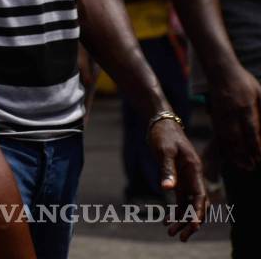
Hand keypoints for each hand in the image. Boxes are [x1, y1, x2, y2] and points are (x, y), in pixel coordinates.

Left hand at [146, 119, 205, 240]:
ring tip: (170, 232)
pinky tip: (166, 220)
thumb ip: (166, 169)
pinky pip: (178, 199)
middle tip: (181, 237)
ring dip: (181, 218)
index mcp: (194, 170)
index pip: (200, 196)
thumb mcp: (164, 151)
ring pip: (187, 204)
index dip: (198, 212)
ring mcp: (185, 178)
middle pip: (196, 204)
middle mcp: (193, 176)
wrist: (160, 123)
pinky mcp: (176, 178)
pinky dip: (174, 210)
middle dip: (190, 222)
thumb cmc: (163, 135)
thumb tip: (166, 189)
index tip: (194, 226)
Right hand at [208, 64, 260, 170]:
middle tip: (252, 166)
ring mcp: (220, 113)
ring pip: (226, 137)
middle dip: (244, 154)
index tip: (260, 157)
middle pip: (237, 137)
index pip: (251, 130)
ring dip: (233, 153)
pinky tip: (229, 154)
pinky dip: (223, 146)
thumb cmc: (244, 81)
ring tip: (242, 165)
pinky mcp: (214, 114)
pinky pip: (218, 133)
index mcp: (246, 105)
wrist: (220, 70)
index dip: (256, 145)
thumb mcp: (260, 91)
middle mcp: (232, 112)